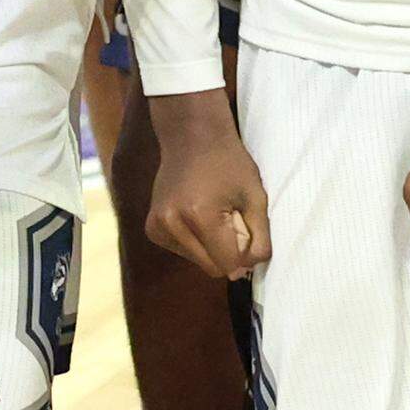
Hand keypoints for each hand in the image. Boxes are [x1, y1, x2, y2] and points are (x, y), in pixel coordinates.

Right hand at [141, 92, 269, 278]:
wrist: (190, 137)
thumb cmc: (228, 162)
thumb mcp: (255, 196)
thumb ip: (258, 237)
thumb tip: (247, 271)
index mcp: (199, 216)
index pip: (228, 263)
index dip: (245, 255)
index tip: (249, 232)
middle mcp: (171, 225)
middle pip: (211, 267)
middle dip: (227, 252)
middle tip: (230, 220)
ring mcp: (157, 227)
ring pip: (197, 262)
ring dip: (212, 248)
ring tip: (213, 215)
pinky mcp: (151, 228)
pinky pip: (183, 252)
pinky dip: (196, 243)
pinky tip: (197, 216)